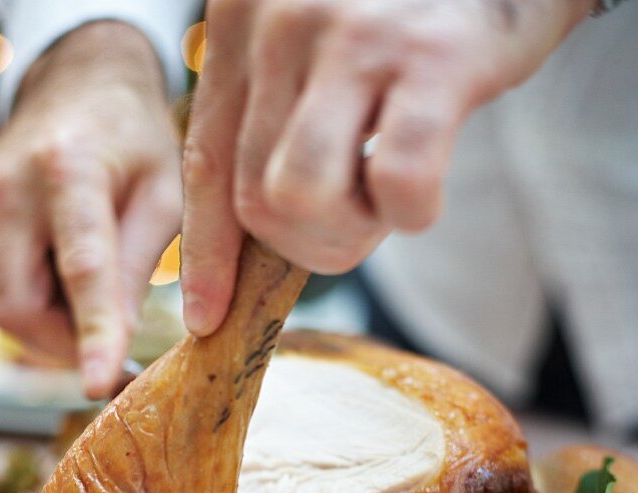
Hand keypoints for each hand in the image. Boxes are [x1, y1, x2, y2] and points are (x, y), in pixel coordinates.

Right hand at [0, 21, 182, 398]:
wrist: (79, 82)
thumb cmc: (135, 141)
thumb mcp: (165, 195)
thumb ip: (141, 265)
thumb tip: (122, 339)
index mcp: (68, 169)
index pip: (81, 270)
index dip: (92, 335)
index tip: (101, 384)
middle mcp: (8, 184)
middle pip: (22, 309)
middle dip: (69, 346)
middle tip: (116, 350)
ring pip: (9, 307)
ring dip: (57, 323)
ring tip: (97, 290)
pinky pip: (2, 286)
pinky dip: (40, 297)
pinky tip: (65, 265)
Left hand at [181, 0, 590, 335]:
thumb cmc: (407, 16)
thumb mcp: (312, 46)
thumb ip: (270, 113)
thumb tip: (244, 236)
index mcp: (240, 22)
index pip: (205, 162)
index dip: (206, 255)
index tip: (204, 318)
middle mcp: (281, 22)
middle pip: (253, 200)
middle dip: (306, 243)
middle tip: (357, 220)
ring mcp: (354, 37)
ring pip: (301, 197)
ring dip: (349, 231)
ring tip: (384, 200)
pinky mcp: (432, 59)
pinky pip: (398, 183)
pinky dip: (412, 212)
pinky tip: (423, 192)